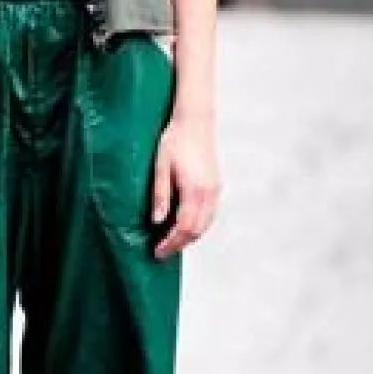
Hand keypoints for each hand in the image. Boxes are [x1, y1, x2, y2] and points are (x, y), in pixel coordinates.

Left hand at [150, 113, 220, 259]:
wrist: (195, 121)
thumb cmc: (175, 140)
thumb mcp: (160, 167)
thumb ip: (160, 195)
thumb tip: (157, 221)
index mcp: (195, 190)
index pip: (184, 227)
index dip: (170, 243)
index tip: (157, 251)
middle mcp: (209, 193)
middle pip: (197, 230)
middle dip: (179, 244)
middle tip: (162, 252)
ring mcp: (215, 190)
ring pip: (206, 225)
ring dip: (189, 237)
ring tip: (171, 242)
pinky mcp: (216, 186)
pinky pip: (209, 215)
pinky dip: (198, 226)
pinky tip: (185, 226)